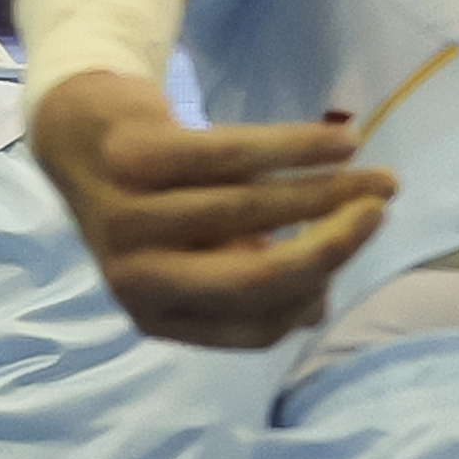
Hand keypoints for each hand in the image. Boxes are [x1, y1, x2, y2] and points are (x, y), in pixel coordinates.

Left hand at [30, 71, 394, 347]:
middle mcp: (133, 276)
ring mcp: (126, 217)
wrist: (78, 134)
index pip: (258, 324)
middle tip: (380, 215)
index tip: (349, 256)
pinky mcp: (132, 157)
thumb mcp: (201, 256)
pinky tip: (345, 143)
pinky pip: (236, 153)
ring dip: (331, 191)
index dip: (316, 292)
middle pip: (256, 276)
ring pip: (254, 208)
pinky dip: (300, 147)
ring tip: (379, 179)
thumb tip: (315, 309)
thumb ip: (254, 280)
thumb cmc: (160, 204)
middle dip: (333, 247)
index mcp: (153, 313)